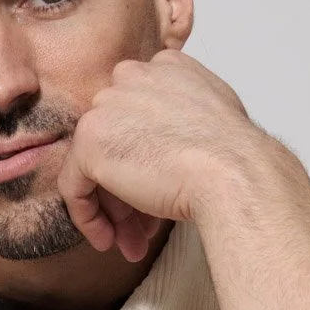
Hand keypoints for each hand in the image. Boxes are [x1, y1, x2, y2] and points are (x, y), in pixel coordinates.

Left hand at [57, 50, 268, 261]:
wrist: (234, 173)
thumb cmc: (234, 156)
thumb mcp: (214, 116)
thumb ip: (184, 117)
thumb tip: (168, 147)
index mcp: (164, 67)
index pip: (137, 115)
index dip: (146, 158)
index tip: (158, 188)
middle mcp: (131, 77)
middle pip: (116, 139)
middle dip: (128, 187)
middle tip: (143, 226)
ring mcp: (107, 108)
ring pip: (96, 164)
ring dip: (115, 208)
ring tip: (132, 242)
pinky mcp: (90, 142)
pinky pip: (74, 185)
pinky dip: (88, 216)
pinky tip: (108, 240)